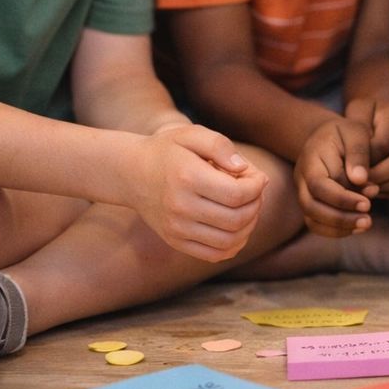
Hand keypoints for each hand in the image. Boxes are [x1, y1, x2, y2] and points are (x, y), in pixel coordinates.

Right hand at [127, 124, 266, 261]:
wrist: (131, 173)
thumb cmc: (167, 151)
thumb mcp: (191, 134)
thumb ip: (220, 146)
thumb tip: (243, 168)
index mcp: (188, 178)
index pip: (238, 194)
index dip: (257, 186)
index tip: (257, 176)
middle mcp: (181, 207)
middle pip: (237, 218)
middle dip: (256, 203)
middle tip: (254, 191)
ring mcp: (176, 228)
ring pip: (230, 240)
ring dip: (250, 225)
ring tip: (248, 207)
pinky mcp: (175, 241)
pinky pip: (215, 254)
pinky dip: (234, 244)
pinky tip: (237, 227)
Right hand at [294, 114, 377, 236]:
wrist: (331, 135)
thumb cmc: (347, 133)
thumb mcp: (356, 132)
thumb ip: (358, 153)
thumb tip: (360, 180)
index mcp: (311, 159)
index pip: (320, 186)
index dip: (343, 199)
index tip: (368, 203)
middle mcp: (302, 178)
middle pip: (311, 206)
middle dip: (340, 218)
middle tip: (368, 221)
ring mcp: (304, 192)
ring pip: (311, 218)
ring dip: (338, 227)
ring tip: (366, 224)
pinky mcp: (312, 202)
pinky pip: (316, 223)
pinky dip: (335, 230)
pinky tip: (357, 227)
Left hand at [352, 99, 388, 199]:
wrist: (378, 117)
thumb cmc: (361, 119)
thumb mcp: (353, 120)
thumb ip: (355, 141)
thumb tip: (359, 173)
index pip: (383, 145)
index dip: (366, 163)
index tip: (351, 174)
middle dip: (379, 178)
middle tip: (361, 188)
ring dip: (388, 187)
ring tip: (369, 191)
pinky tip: (380, 191)